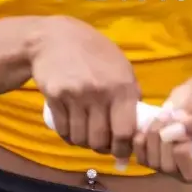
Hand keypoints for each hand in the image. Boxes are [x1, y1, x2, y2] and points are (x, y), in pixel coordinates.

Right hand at [32, 17, 142, 168]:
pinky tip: (71, 129)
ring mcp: (75, 95)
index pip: (125, 131)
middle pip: (100, 139)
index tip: (121, 153)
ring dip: (83, 142)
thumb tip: (137, 127)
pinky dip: (68, 135)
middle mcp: (100, 92)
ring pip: (80, 138)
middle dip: (101, 148)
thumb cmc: (94, 53)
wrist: (54, 38)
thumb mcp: (121, 67)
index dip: (123, 149)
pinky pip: (63, 129)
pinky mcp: (54, 97)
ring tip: (86, 135)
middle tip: (101, 144)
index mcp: (122, 86)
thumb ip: (130, 94)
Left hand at [136, 72, 191, 184]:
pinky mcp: (160, 156)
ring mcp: (176, 166)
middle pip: (170, 169)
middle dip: (165, 141)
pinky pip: (143, 157)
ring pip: (154, 163)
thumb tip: (180, 130)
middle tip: (170, 115)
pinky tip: (150, 123)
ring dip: (152, 137)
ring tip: (163, 115)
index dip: (184, 153)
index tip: (185, 127)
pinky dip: (141, 139)